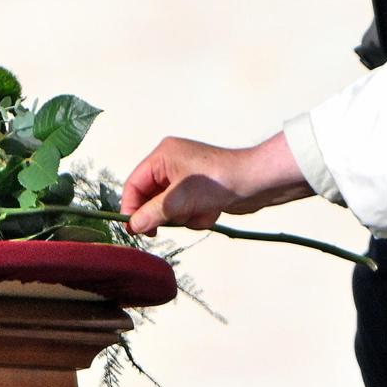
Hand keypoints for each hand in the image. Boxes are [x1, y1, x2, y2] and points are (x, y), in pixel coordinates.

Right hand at [120, 132, 310, 234]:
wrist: (256, 183)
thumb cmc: (219, 180)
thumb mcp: (179, 199)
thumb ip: (152, 213)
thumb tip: (133, 226)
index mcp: (163, 156)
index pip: (134, 184)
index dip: (131, 208)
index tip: (133, 230)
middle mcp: (172, 164)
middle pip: (150, 198)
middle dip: (164, 213)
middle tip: (170, 223)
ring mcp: (186, 178)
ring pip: (169, 209)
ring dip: (184, 216)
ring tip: (200, 210)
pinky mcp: (199, 191)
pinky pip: (186, 211)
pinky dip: (197, 216)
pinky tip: (212, 210)